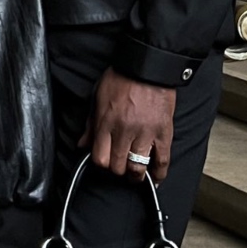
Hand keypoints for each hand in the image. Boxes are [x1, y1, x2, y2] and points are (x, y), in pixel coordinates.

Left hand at [84, 66, 176, 182]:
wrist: (146, 68)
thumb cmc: (120, 80)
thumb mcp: (97, 99)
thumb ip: (90, 125)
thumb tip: (82, 145)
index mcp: (105, 123)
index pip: (99, 158)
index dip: (100, 165)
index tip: (103, 163)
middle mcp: (124, 131)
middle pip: (117, 166)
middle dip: (117, 172)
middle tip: (119, 170)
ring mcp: (145, 133)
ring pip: (138, 166)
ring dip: (135, 175)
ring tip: (134, 176)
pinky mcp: (164, 132)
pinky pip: (163, 159)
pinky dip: (159, 173)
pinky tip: (156, 178)